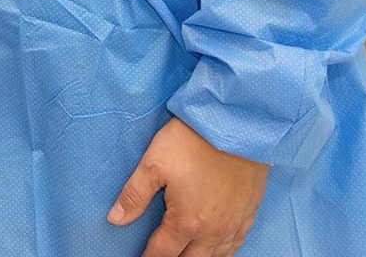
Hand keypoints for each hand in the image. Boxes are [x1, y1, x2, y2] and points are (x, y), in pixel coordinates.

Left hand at [108, 118, 269, 256]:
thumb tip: (115, 219)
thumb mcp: (153, 164)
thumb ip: (134, 196)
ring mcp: (234, 223)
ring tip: (185, 254)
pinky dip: (224, 252)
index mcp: (186, 222)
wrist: (236, 123)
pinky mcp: (250, 212)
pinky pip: (238, 244)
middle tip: (161, 255)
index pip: (162, 253)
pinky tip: (217, 250)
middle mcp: (213, 230)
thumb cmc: (192, 141)